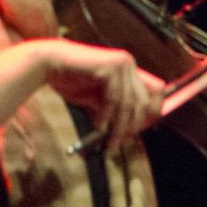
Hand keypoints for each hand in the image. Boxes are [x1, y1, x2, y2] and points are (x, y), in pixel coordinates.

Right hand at [35, 39, 164, 149]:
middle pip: (145, 102)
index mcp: (130, 70)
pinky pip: (114, 98)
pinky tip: (98, 126)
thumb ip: (116, 110)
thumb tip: (131, 132)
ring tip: (110, 143)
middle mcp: (129, 64)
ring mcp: (121, 63)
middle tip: (122, 142)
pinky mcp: (110, 67)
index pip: (158, 91)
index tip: (138, 131)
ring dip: (119, 127)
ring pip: (129, 104)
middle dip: (135, 126)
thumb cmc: (72, 81)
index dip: (152, 112)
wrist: (48, 64)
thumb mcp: (100, 100)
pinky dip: (106, 116)